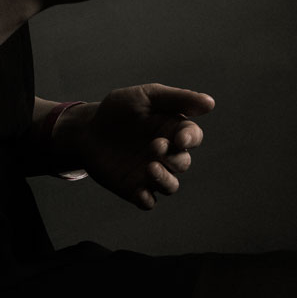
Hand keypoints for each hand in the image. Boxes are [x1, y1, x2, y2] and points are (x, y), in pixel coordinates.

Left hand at [59, 84, 213, 210]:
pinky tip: (140, 193)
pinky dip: (147, 200)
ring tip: (150, 167)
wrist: (86, 130)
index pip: (193, 137)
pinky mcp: (134, 188)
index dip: (190, 138)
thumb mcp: (146, 96)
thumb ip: (177, 99)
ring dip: (165, 180)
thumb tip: (210, 103)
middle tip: (154, 145)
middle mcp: (166, 154)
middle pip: (183, 163)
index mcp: (172, 130)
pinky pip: (148, 201)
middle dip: (173, 157)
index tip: (180, 137)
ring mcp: (151, 173)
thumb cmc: (118, 109)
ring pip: (171, 186)